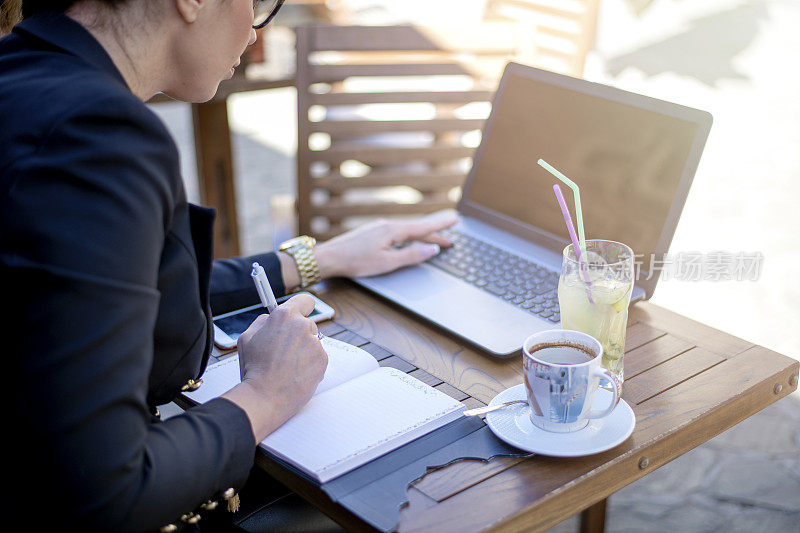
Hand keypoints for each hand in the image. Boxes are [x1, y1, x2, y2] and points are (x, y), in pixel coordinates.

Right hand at [224, 294, 327, 440]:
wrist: (264, 397)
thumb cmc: (254, 370)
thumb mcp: (246, 338)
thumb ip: (262, 322)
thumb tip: (270, 318)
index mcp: (284, 316)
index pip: (304, 300)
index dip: (301, 307)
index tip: (300, 312)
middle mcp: (303, 326)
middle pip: (307, 324)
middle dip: (298, 335)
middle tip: (283, 350)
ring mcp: (315, 343)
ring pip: (312, 343)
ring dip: (304, 351)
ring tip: (287, 366)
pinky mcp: (323, 360)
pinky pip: (318, 358)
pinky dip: (310, 364)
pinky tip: (295, 373)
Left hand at [314, 209, 458, 277]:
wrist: (329, 257)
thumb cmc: (355, 261)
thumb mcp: (387, 263)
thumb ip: (411, 256)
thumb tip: (431, 249)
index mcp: (393, 231)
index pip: (423, 227)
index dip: (441, 224)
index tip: (455, 219)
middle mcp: (387, 225)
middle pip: (417, 228)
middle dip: (435, 231)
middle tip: (452, 233)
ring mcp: (379, 227)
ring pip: (407, 230)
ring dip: (422, 234)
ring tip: (436, 238)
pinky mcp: (372, 232)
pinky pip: (397, 231)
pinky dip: (409, 235)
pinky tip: (409, 239)